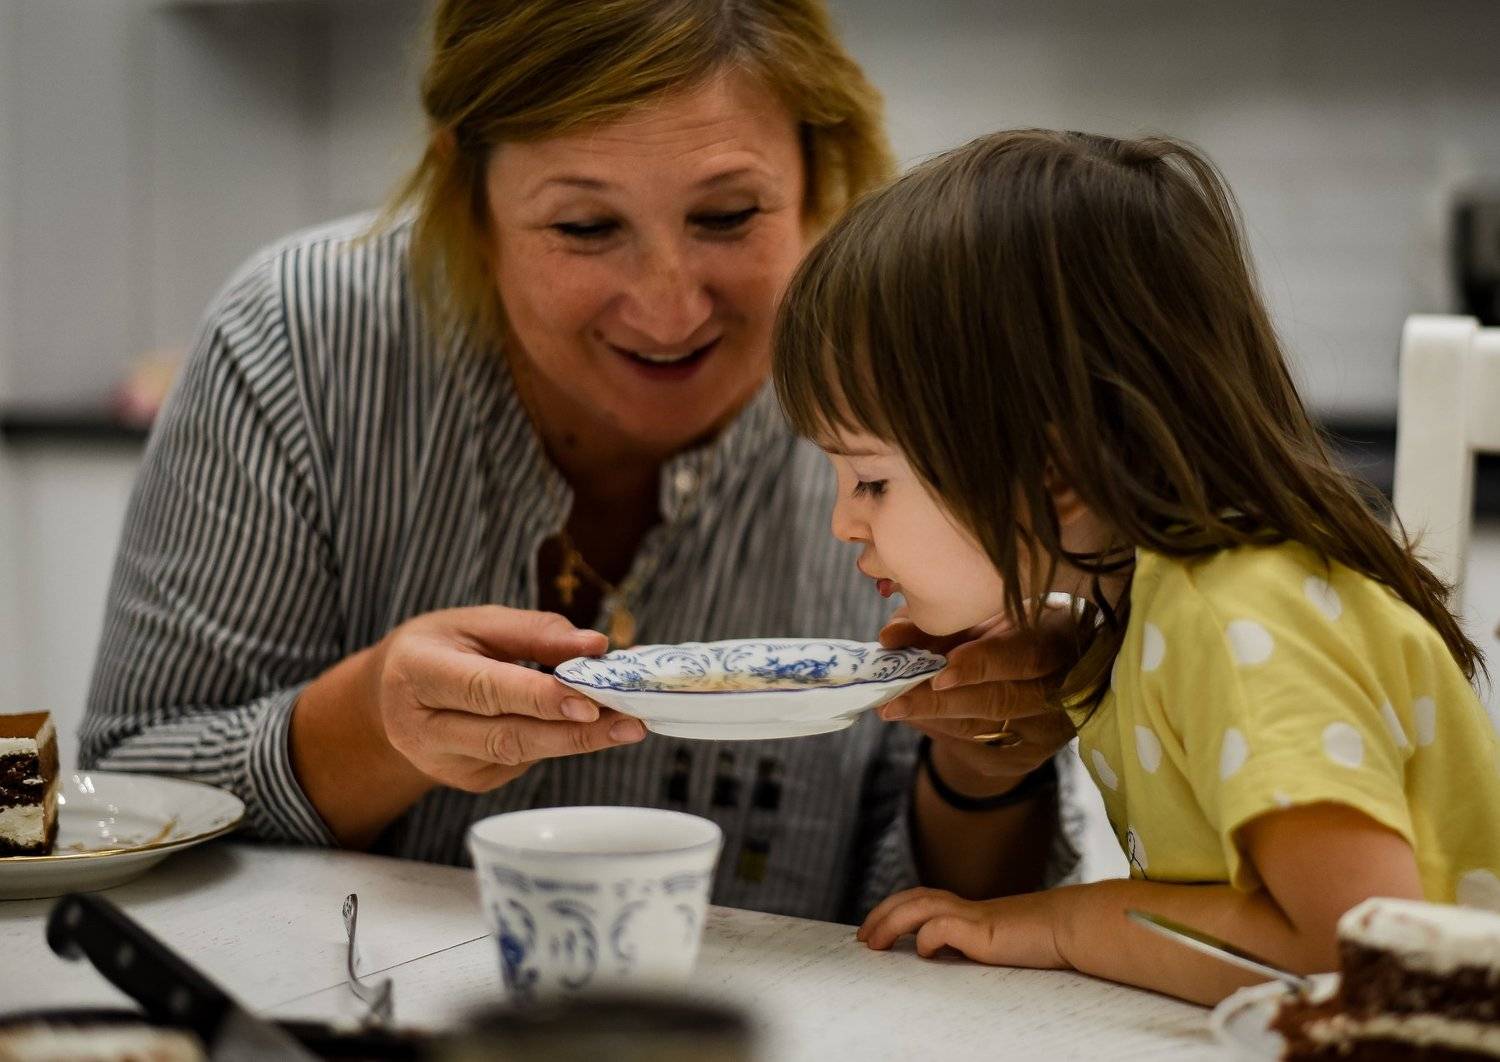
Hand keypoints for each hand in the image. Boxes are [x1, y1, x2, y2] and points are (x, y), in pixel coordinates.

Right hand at [370, 606, 645, 793]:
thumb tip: (594, 646)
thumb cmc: (437, 648)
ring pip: (520, 755)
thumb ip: (534, 632)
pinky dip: (557, 741)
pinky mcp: (467, 781)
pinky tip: (585, 725)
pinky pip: (522, 761)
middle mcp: (422, 728)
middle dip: (575, 732)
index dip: (539, 699)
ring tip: (628, 724)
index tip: (589, 702)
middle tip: (631, 721)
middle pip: (507, 736)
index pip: (485, 690)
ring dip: (578, 741)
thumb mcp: (475, 622)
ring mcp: (443, 764)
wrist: (387, 696)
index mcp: (417, 674)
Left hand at [857, 886, 1066, 968]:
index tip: (873, 931)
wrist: (1075, 927)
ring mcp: (975, 916)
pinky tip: (922, 949)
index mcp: (970, 911)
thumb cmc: (1044, 940)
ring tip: (872, 943)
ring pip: (920, 907)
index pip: (922, 900)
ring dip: (891, 922)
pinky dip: (927, 936)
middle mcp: (967, 908)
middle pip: (913, 899)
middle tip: (862, 938)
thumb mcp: (1001, 943)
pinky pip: (944, 926)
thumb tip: (943, 954)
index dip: (894, 911)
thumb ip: (974, 946)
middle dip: (882, 914)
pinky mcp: (984, 930)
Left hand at [878, 604, 1078, 794]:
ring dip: (928, 716)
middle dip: (938, 701)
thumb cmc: (1008, 628)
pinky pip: (971, 746)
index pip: (1026, 656)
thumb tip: (890, 637)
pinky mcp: (1024, 757)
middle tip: (891, 699)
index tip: (939, 673)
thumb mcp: (982, 616)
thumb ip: (941, 623)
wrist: (1040, 672)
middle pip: (999, 701)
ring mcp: (1048, 730)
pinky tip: (909, 715)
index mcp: (1064, 638)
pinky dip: (935, 728)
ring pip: (980, 728)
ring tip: (888, 704)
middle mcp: (1065, 690)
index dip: (984, 664)